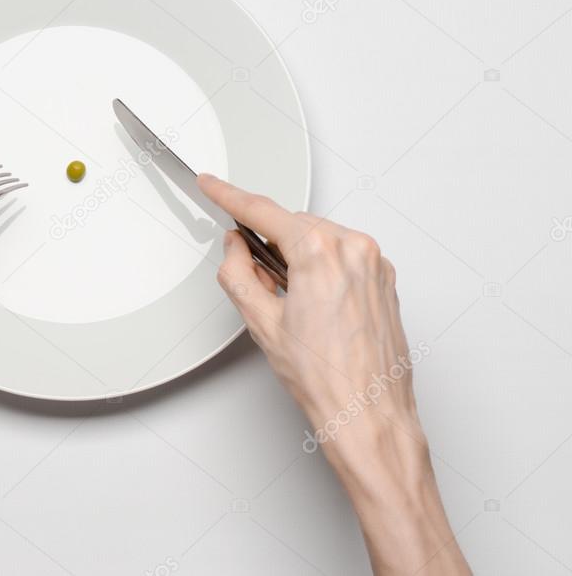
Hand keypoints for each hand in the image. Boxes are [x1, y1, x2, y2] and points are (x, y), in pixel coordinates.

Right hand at [198, 174, 469, 575]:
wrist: (368, 413)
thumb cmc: (325, 379)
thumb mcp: (261, 322)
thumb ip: (238, 273)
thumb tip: (235, 249)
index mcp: (321, 252)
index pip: (263, 211)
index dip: (229, 196)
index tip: (212, 184)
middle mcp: (354, 248)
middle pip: (294, 224)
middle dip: (268, 242)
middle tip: (253, 276)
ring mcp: (375, 262)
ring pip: (320, 238)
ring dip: (297, 256)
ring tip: (290, 303)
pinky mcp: (385, 278)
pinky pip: (344, 254)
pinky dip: (322, 266)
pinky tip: (313, 303)